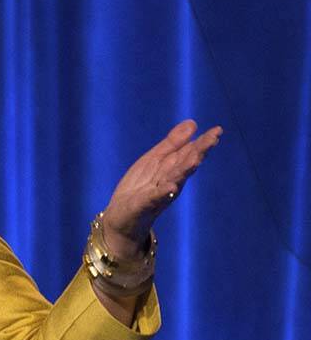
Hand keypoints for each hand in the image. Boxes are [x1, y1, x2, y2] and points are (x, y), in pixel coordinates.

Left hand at [102, 120, 222, 257]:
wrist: (122, 216)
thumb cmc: (141, 186)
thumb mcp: (154, 159)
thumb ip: (173, 143)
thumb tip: (193, 123)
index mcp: (172, 168)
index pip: (189, 153)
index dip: (203, 142)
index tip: (217, 130)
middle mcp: (170, 180)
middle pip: (186, 165)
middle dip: (199, 152)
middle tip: (213, 139)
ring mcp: (158, 194)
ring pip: (174, 180)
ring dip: (185, 170)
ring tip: (196, 158)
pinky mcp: (143, 205)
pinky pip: (154, 198)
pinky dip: (163, 193)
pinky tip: (171, 187)